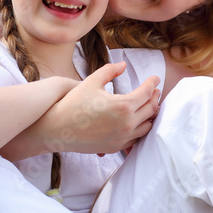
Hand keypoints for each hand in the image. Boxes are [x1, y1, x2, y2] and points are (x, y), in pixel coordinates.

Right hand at [39, 62, 159, 154]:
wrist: (57, 129)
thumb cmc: (73, 103)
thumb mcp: (92, 81)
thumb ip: (110, 70)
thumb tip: (123, 65)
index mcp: (123, 106)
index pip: (146, 93)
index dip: (152, 83)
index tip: (155, 78)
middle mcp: (126, 124)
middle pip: (150, 109)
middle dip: (154, 98)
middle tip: (155, 90)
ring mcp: (122, 138)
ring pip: (146, 126)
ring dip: (150, 114)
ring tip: (148, 105)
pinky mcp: (115, 147)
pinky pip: (135, 139)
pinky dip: (140, 128)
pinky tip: (137, 121)